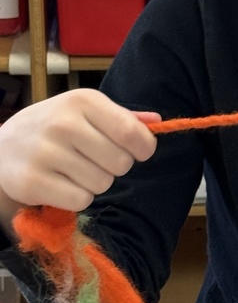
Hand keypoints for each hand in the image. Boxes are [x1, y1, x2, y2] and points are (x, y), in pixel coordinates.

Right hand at [0, 89, 158, 229]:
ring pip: (102, 184)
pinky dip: (78, 198)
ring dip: (96, 183)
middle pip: (121, 163)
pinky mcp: (32, 181)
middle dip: (116, 167)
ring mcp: (45, 153)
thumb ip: (122, 117)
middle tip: (96, 160)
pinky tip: (63, 184)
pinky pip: (81, 200)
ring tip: (75, 170)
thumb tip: (157, 121)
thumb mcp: (86, 111)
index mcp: (83, 101)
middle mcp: (63, 124)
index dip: (144, 148)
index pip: (130, 131)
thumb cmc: (55, 126)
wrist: (3, 147)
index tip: (140, 152)